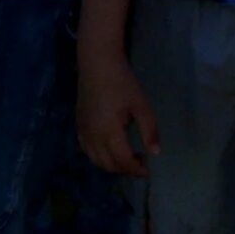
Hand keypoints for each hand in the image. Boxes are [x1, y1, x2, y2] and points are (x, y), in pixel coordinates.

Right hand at [77, 53, 160, 176]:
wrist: (97, 63)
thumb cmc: (122, 82)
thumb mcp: (141, 105)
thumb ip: (149, 130)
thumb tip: (155, 153)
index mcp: (109, 132)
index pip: (122, 160)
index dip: (136, 169)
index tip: (148, 170)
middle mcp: (93, 136)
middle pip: (108, 164)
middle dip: (125, 169)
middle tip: (140, 163)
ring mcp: (83, 131)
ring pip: (95, 159)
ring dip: (111, 165)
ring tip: (127, 158)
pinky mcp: (79, 125)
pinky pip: (86, 150)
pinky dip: (98, 156)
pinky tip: (109, 149)